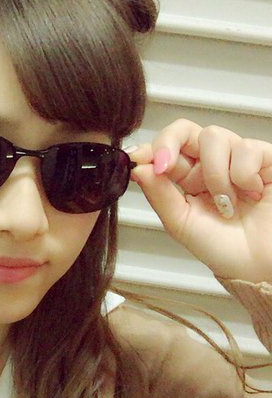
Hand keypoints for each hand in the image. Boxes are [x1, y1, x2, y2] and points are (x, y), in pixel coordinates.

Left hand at [128, 119, 271, 283]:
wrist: (261, 268)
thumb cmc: (224, 249)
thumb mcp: (181, 224)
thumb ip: (159, 195)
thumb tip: (138, 168)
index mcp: (186, 178)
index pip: (165, 148)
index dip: (151, 148)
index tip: (138, 158)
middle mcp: (210, 164)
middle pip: (185, 130)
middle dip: (169, 143)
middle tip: (167, 167)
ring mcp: (238, 159)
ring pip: (213, 136)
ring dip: (214, 173)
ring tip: (226, 204)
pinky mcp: (267, 160)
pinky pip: (247, 148)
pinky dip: (243, 175)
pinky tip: (252, 194)